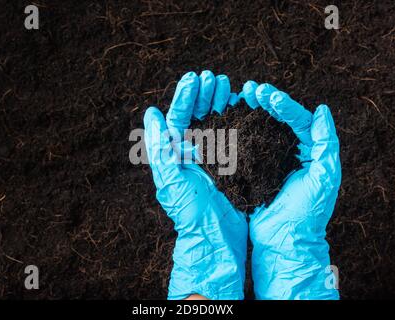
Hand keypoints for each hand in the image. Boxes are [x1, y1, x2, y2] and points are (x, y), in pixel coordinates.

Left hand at [143, 71, 246, 299]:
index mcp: (175, 155)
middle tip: (213, 77)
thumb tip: (151, 114)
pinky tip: (243, 104)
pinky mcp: (234, 164)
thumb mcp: (171, 180)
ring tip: (227, 85)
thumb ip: (160, 148)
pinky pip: (235, 136)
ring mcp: (214, 158)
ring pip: (216, 122)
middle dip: (204, 95)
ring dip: (220, 102)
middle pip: (197, 116)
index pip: (178, 119)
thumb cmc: (191, 213)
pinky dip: (238, 118)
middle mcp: (193, 153)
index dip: (184, 97)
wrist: (218, 239)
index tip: (193, 77)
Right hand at [243, 82, 340, 299]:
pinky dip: (237, 130)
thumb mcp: (324, 177)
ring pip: (260, 128)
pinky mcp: (252, 170)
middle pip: (277, 119)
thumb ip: (325, 143)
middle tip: (250, 88)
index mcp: (309, 151)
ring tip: (239, 96)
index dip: (283, 104)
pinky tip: (228, 118)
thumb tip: (322, 110)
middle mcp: (289, 152)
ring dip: (250, 111)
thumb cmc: (308, 212)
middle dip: (265, 101)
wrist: (284, 241)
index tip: (267, 95)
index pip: (298, 120)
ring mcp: (269, 160)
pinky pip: (245, 145)